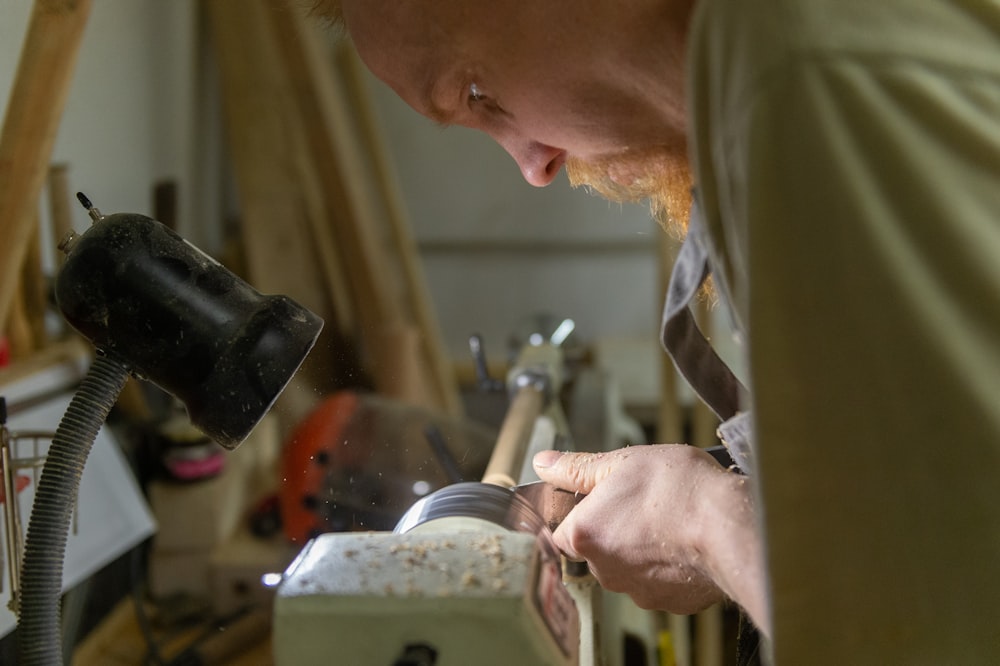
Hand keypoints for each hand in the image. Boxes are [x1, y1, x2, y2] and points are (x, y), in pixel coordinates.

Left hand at [533, 444, 760, 617]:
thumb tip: (543, 463)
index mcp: (585, 535)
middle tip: (642, 504)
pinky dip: (670, 565)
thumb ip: (577, 467)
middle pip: (598, 550)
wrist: (730, 526)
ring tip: (669, 520)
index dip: (581, 514)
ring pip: (630, 568)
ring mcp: (639, 591)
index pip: (563, 532)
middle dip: (615, 530)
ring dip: (642, 548)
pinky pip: (662, 582)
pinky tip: (686, 542)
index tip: (602, 501)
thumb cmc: (678, 489)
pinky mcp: (671, 602)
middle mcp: (605, 570)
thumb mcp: (622, 462)